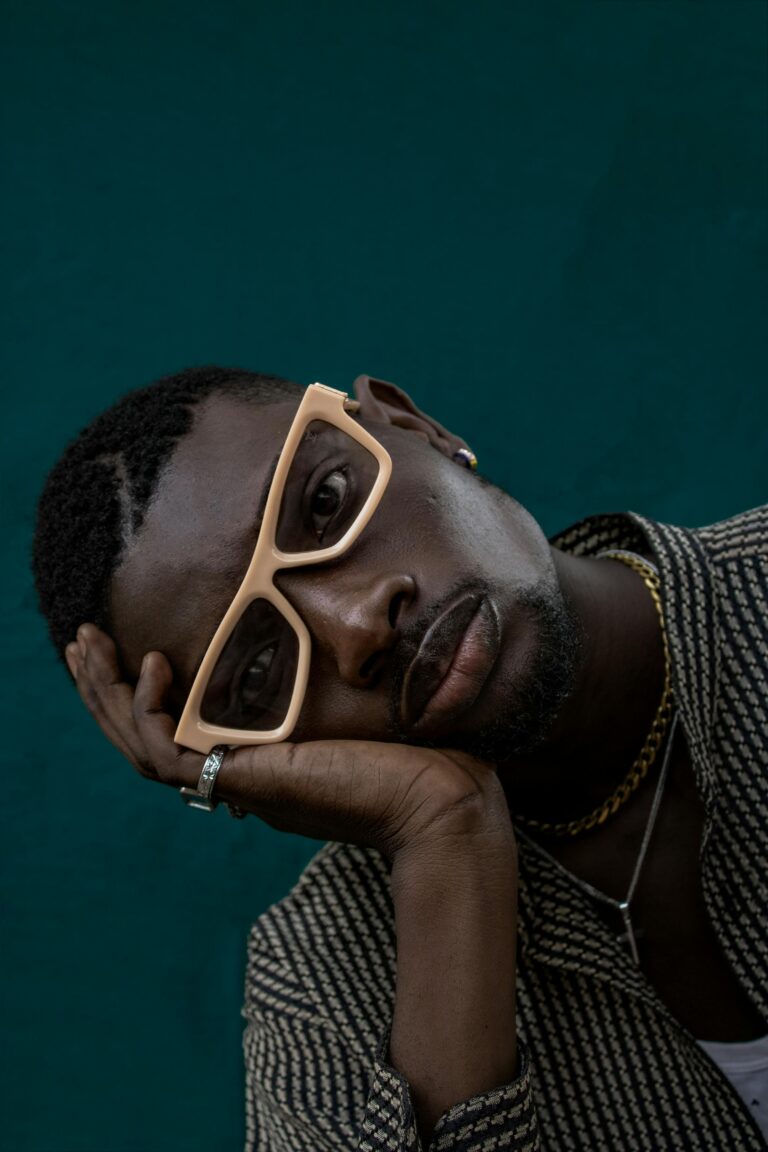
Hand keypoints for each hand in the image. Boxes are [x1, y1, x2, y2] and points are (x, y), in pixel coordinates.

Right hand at [65, 624, 512, 858]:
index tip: (138, 648)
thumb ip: (333, 689)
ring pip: (140, 746)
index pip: (181, 733)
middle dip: (107, 689)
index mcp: (261, 762)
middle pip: (146, 738)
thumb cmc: (418, 757)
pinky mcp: (241, 781)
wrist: (441, 801)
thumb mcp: (362, 707)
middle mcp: (239, 775)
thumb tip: (340, 641)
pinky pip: (163, 752)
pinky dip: (146, 711)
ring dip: (105, 696)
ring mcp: (236, 781)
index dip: (147, 695)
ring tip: (88, 648)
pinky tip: (152, 666)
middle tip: (84, 642)